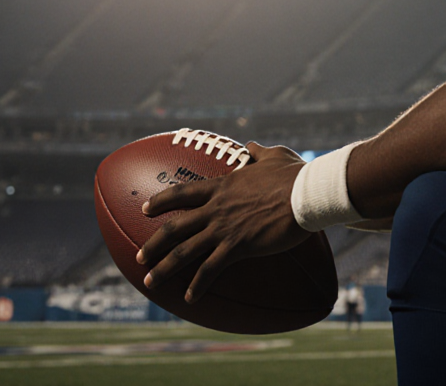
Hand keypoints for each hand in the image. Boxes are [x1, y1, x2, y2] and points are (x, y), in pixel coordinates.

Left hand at [137, 141, 309, 302]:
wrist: (305, 193)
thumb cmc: (293, 174)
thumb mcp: (273, 155)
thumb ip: (257, 152)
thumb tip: (251, 145)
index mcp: (222, 186)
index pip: (182, 193)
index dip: (161, 201)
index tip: (144, 209)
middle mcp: (216, 208)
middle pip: (174, 227)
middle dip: (153, 244)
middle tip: (140, 257)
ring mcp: (224, 228)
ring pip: (184, 251)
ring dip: (164, 268)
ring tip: (150, 282)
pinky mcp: (238, 246)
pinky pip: (210, 269)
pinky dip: (197, 285)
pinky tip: (189, 298)